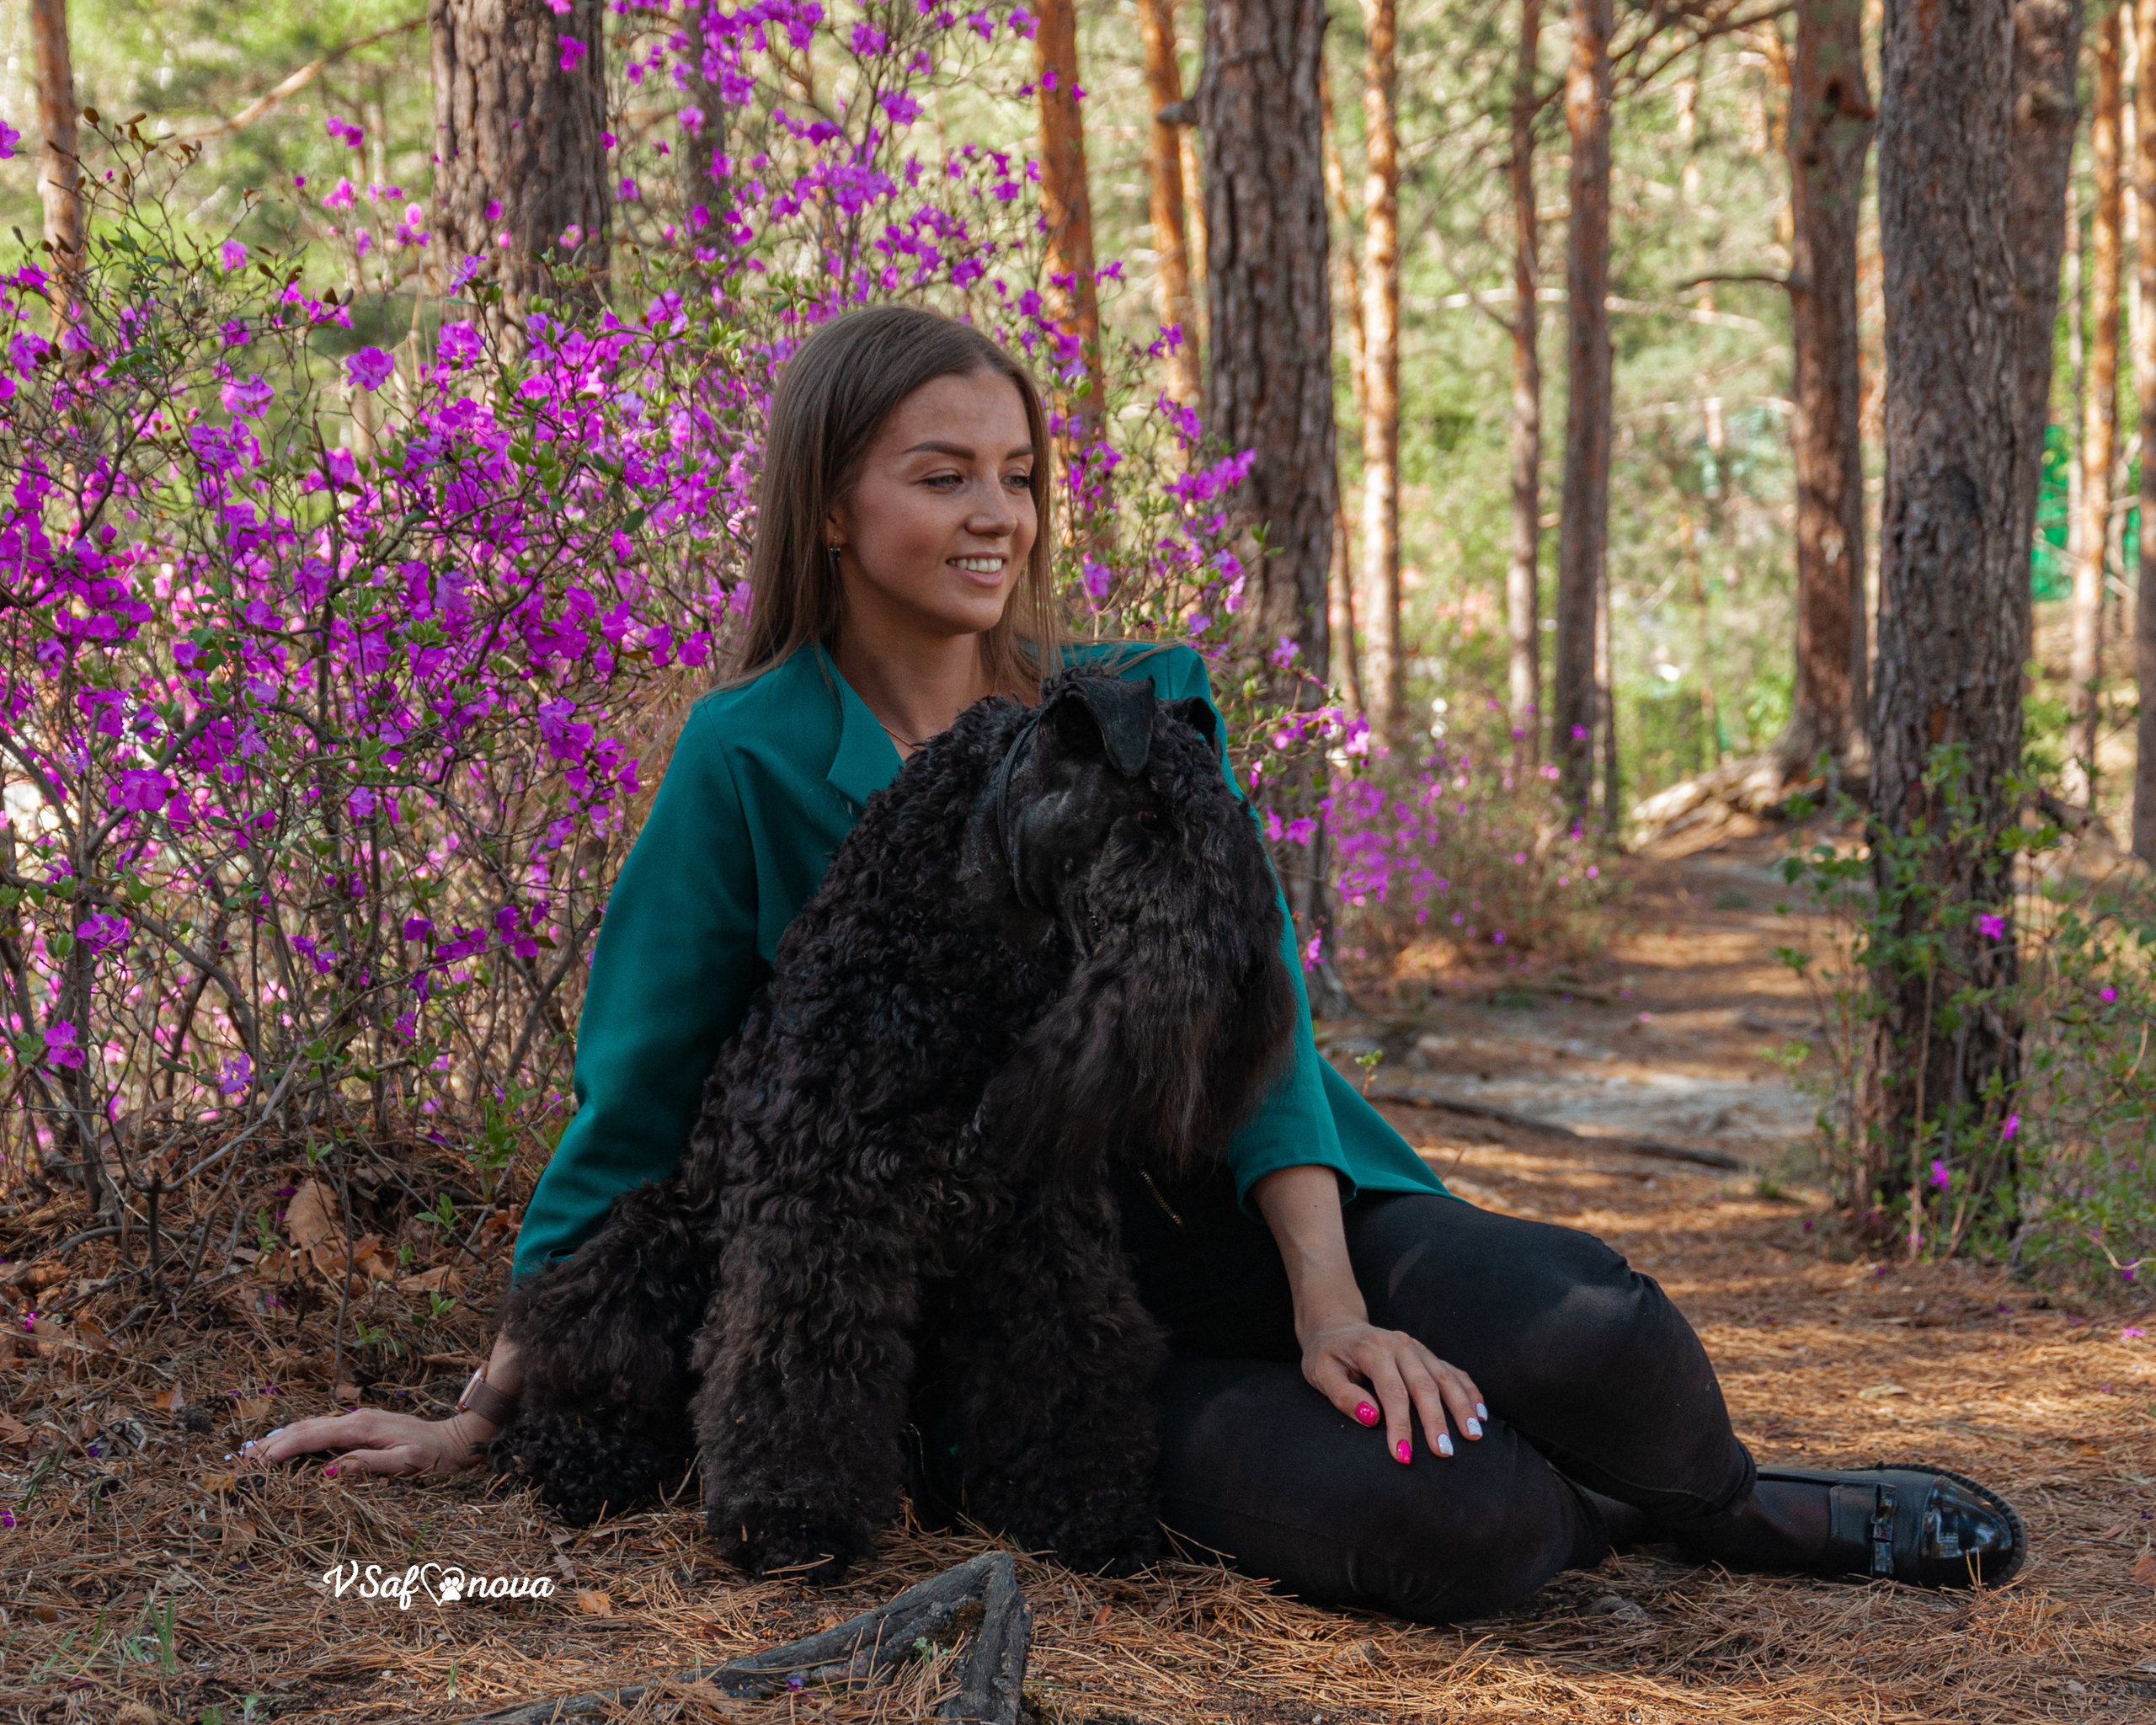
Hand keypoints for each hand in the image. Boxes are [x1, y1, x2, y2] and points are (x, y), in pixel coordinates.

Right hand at [236, 1407, 500, 1479]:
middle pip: (304, 1428)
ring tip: (254, 1453)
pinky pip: (322, 1429)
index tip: (255, 1462)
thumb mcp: (407, 1463)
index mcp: (361, 1427)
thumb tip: (331, 1470)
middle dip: (272, 1443)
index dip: (281, 1449)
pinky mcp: (362, 1426)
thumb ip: (369, 1464)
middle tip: (241, 1461)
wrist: (457, 1438)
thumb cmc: (435, 1456)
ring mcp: (358, 1420)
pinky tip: (289, 1444)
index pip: (311, 1437)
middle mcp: (355, 1419)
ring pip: (311, 1426)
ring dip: (282, 1437)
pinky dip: (300, 1436)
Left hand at [1299, 1314, 1486, 1465]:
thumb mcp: (1320, 1373)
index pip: (1392, 1392)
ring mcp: (1417, 1347)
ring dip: (1461, 1407)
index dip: (1400, 1425)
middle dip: (1436, 1421)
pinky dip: (1469, 1391)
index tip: (1405, 1456)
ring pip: (1445, 1377)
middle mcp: (1400, 1344)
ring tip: (1474, 1435)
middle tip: (1445, 1453)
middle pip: (1424, 1385)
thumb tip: (1372, 1418)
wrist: (1336, 1325)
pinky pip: (1453, 1370)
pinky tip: (1482, 1413)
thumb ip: (1343, 1395)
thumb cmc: (1326, 1355)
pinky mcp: (1426, 1354)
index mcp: (1373, 1349)